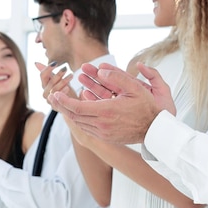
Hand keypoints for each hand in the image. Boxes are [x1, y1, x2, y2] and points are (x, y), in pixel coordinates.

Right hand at [35, 61, 74, 105]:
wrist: (71, 103)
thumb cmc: (64, 89)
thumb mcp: (58, 78)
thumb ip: (48, 71)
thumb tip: (35, 63)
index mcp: (44, 84)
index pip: (42, 75)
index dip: (48, 68)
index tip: (56, 63)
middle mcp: (45, 92)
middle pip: (49, 82)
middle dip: (58, 74)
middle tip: (66, 68)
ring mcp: (49, 100)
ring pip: (54, 89)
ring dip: (63, 81)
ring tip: (71, 75)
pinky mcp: (55, 106)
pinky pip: (57, 98)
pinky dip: (62, 92)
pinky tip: (68, 87)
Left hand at [48, 62, 174, 143]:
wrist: (156, 130)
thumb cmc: (147, 108)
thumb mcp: (136, 88)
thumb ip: (118, 77)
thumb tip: (101, 70)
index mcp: (107, 111)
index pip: (77, 107)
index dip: (64, 101)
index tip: (55, 94)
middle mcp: (102, 124)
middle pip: (74, 116)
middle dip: (62, 106)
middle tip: (52, 97)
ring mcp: (104, 133)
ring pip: (80, 123)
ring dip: (69, 113)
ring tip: (61, 104)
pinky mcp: (107, 137)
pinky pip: (87, 128)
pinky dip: (80, 119)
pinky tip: (77, 112)